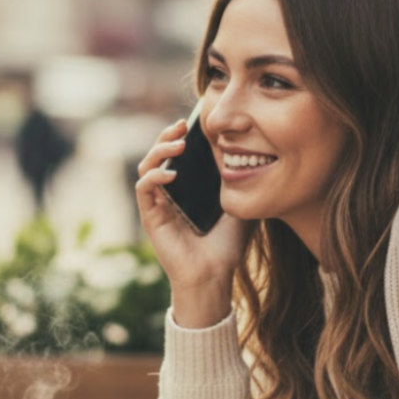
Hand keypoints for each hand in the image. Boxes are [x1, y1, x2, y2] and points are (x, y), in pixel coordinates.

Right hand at [135, 120, 249, 327]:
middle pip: (157, 156)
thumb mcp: (238, 207)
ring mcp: (157, 205)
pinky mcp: (150, 218)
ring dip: (158, 152)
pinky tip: (170, 174)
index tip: (192, 122)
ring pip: (146, 168)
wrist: (214, 276)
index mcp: (185, 190)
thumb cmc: (225, 247)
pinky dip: (154, 177)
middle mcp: (168, 194)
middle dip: (166, 137)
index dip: (179, 137)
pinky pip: (144, 190)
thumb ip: (239, 186)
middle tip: (180, 126)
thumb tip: (255, 158)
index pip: (175, 156)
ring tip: (177, 145)